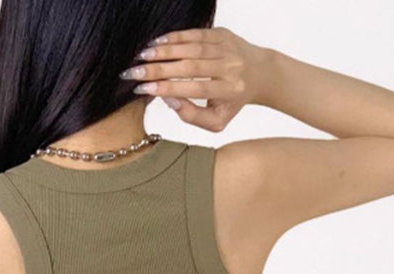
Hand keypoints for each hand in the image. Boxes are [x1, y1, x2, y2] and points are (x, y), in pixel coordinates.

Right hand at [120, 26, 271, 132]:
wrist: (259, 74)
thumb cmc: (232, 102)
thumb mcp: (216, 120)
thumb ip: (191, 116)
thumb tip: (168, 98)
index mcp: (229, 91)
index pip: (194, 88)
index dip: (167, 88)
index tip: (144, 89)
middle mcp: (230, 67)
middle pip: (190, 66)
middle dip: (158, 69)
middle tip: (134, 72)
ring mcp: (227, 47)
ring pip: (191, 48)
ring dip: (164, 51)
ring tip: (141, 56)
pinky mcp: (222, 33)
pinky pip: (195, 34)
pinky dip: (174, 37)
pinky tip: (156, 43)